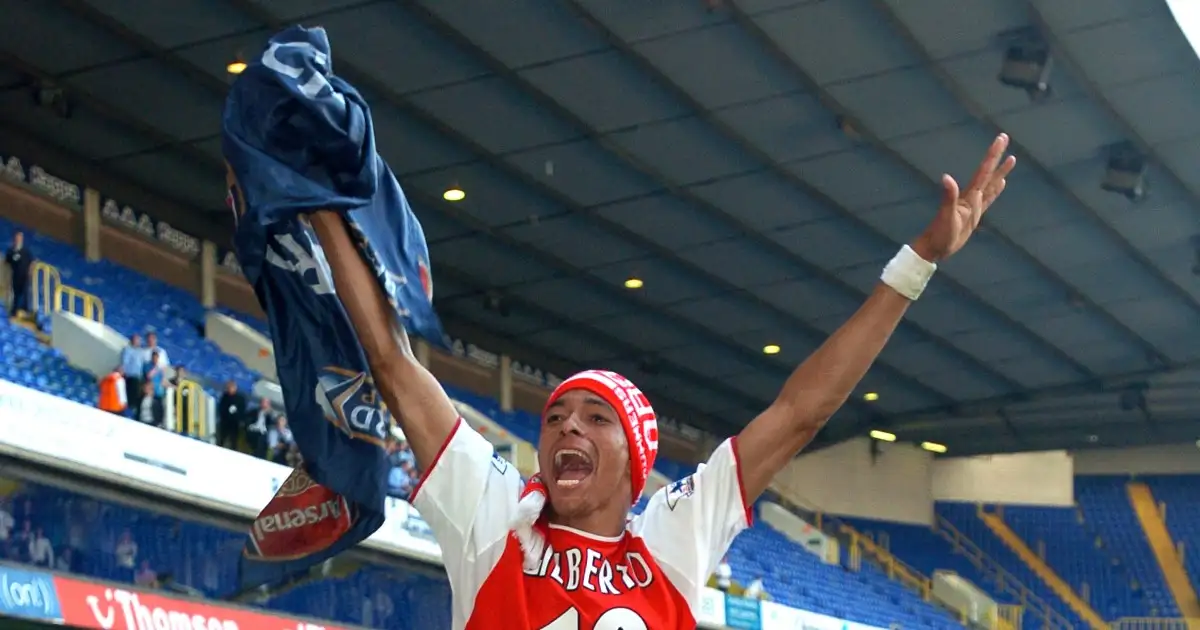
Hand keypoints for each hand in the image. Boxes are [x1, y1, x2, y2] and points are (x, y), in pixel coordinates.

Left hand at [911, 134, 1015, 261]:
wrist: (935, 248)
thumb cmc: (940, 234)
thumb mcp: (946, 216)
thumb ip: (948, 197)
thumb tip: (946, 177)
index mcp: (969, 196)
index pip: (983, 171)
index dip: (992, 155)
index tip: (1001, 139)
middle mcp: (973, 197)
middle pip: (988, 172)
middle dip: (997, 156)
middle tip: (1004, 137)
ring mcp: (974, 205)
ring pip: (991, 183)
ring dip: (1000, 171)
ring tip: (1011, 159)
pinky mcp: (975, 215)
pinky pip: (990, 198)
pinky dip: (996, 190)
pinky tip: (1001, 183)